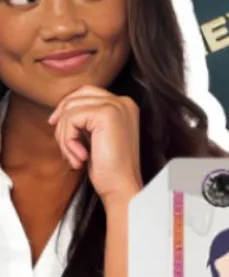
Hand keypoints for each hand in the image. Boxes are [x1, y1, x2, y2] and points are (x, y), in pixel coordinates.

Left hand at [48, 85, 142, 207]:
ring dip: (65, 136)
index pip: (86, 92)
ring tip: (74, 156)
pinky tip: (80, 156)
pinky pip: (71, 119)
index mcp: (124, 105)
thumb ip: (86, 118)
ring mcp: (116, 106)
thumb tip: (60, 111)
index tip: (56, 125)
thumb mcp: (96, 135)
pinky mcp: (107, 114)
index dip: (67, 107)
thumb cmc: (108, 166)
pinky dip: (68, 141)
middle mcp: (123, 101)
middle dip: (63, 122)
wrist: (120, 184)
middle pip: (76, 97)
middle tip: (66, 146)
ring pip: (71, 109)